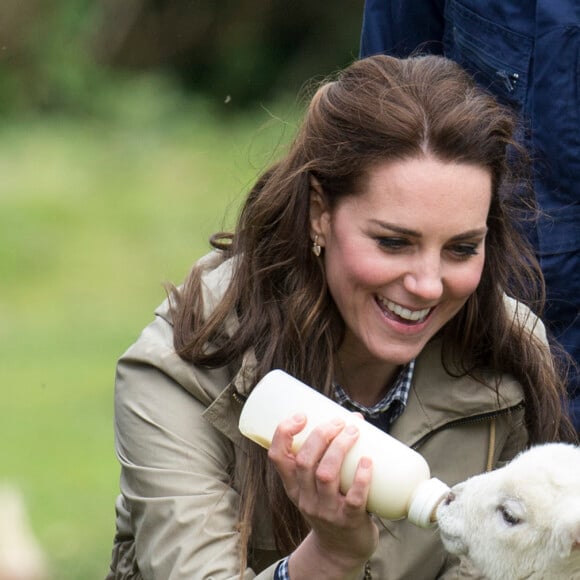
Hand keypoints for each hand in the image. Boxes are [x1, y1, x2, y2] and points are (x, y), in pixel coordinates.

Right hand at [268, 414, 378, 577]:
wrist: (340, 551)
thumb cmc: (330, 506)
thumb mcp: (314, 486)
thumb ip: (326, 455)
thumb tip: (354, 418)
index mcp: (293, 485)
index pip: (277, 457)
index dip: (284, 433)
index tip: (301, 415)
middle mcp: (304, 497)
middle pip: (305, 461)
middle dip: (321, 435)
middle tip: (339, 421)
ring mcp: (325, 510)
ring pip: (325, 475)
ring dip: (340, 448)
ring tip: (353, 431)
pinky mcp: (347, 520)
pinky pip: (353, 497)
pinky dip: (361, 477)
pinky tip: (368, 461)